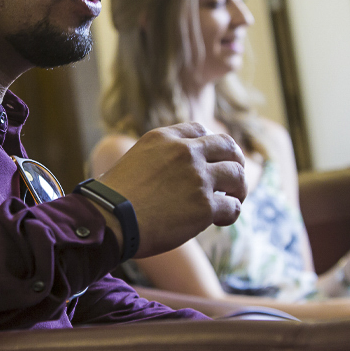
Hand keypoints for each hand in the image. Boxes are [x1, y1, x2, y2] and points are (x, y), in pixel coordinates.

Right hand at [97, 122, 245, 258]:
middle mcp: (185, 152)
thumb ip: (158, 156)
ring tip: (233, 198)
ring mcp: (198, 177)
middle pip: (227, 146)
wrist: (110, 219)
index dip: (210, 146)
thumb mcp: (134, 159)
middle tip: (232, 178)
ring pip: (237, 174)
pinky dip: (232, 212)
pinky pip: (233, 206)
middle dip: (234, 161)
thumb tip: (169, 169)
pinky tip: (222, 219)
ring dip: (239, 188)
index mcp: (165, 137)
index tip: (210, 160)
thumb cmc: (115, 197)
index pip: (200, 131)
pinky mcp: (205, 206)